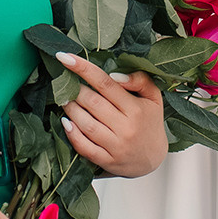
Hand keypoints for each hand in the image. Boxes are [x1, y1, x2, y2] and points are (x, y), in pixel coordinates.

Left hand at [56, 52, 167, 177]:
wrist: (153, 159)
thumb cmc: (149, 122)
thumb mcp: (153, 98)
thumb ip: (140, 80)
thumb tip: (115, 75)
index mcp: (136, 108)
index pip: (105, 83)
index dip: (83, 69)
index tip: (64, 57)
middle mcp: (126, 127)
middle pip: (92, 103)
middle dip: (74, 90)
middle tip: (64, 83)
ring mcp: (116, 146)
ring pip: (86, 124)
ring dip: (70, 109)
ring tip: (64, 99)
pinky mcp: (107, 161)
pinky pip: (85, 147)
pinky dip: (72, 135)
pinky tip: (65, 123)